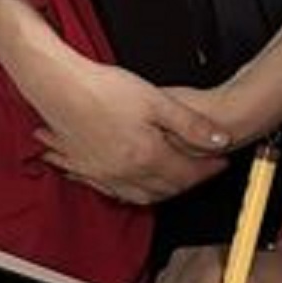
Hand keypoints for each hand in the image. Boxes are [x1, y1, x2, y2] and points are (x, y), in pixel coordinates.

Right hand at [32, 53, 229, 205]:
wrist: (60, 87)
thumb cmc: (103, 89)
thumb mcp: (157, 101)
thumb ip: (191, 125)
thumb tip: (221, 140)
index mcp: (147, 157)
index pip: (188, 174)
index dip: (209, 169)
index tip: (221, 161)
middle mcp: (125, 173)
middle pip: (166, 189)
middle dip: (188, 182)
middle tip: (201, 169)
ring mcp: (103, 174)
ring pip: (140, 195)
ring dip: (161, 191)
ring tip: (173, 179)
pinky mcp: (85, 169)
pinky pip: (113, 191)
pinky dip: (129, 191)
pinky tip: (132, 182)